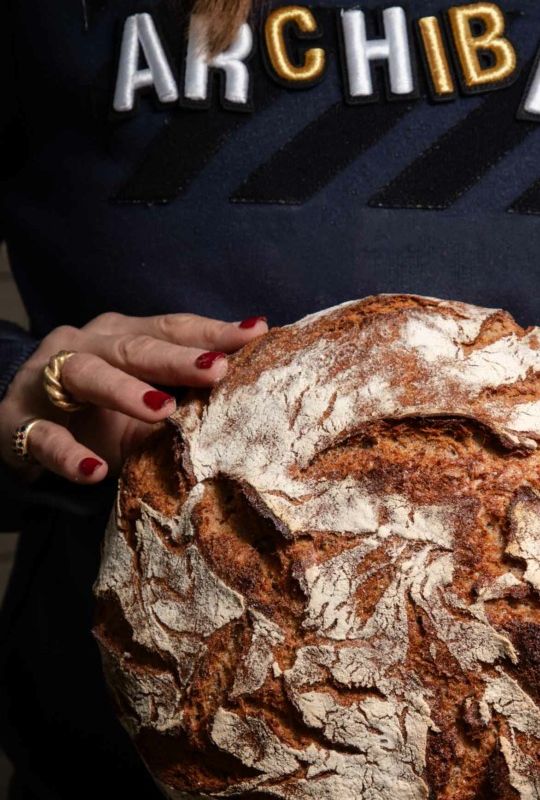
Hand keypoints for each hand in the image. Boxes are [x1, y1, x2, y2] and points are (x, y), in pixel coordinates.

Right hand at [0, 311, 267, 481]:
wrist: (22, 426)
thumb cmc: (96, 413)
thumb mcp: (143, 406)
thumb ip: (186, 403)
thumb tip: (251, 410)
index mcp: (122, 336)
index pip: (171, 328)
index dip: (211, 331)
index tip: (256, 333)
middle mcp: (86, 346)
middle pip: (134, 347)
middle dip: (176, 358)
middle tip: (217, 369)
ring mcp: (48, 379)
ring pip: (87, 374)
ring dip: (123, 391)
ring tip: (161, 411)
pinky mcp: (20, 420)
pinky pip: (45, 437)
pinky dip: (69, 454)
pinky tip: (95, 471)